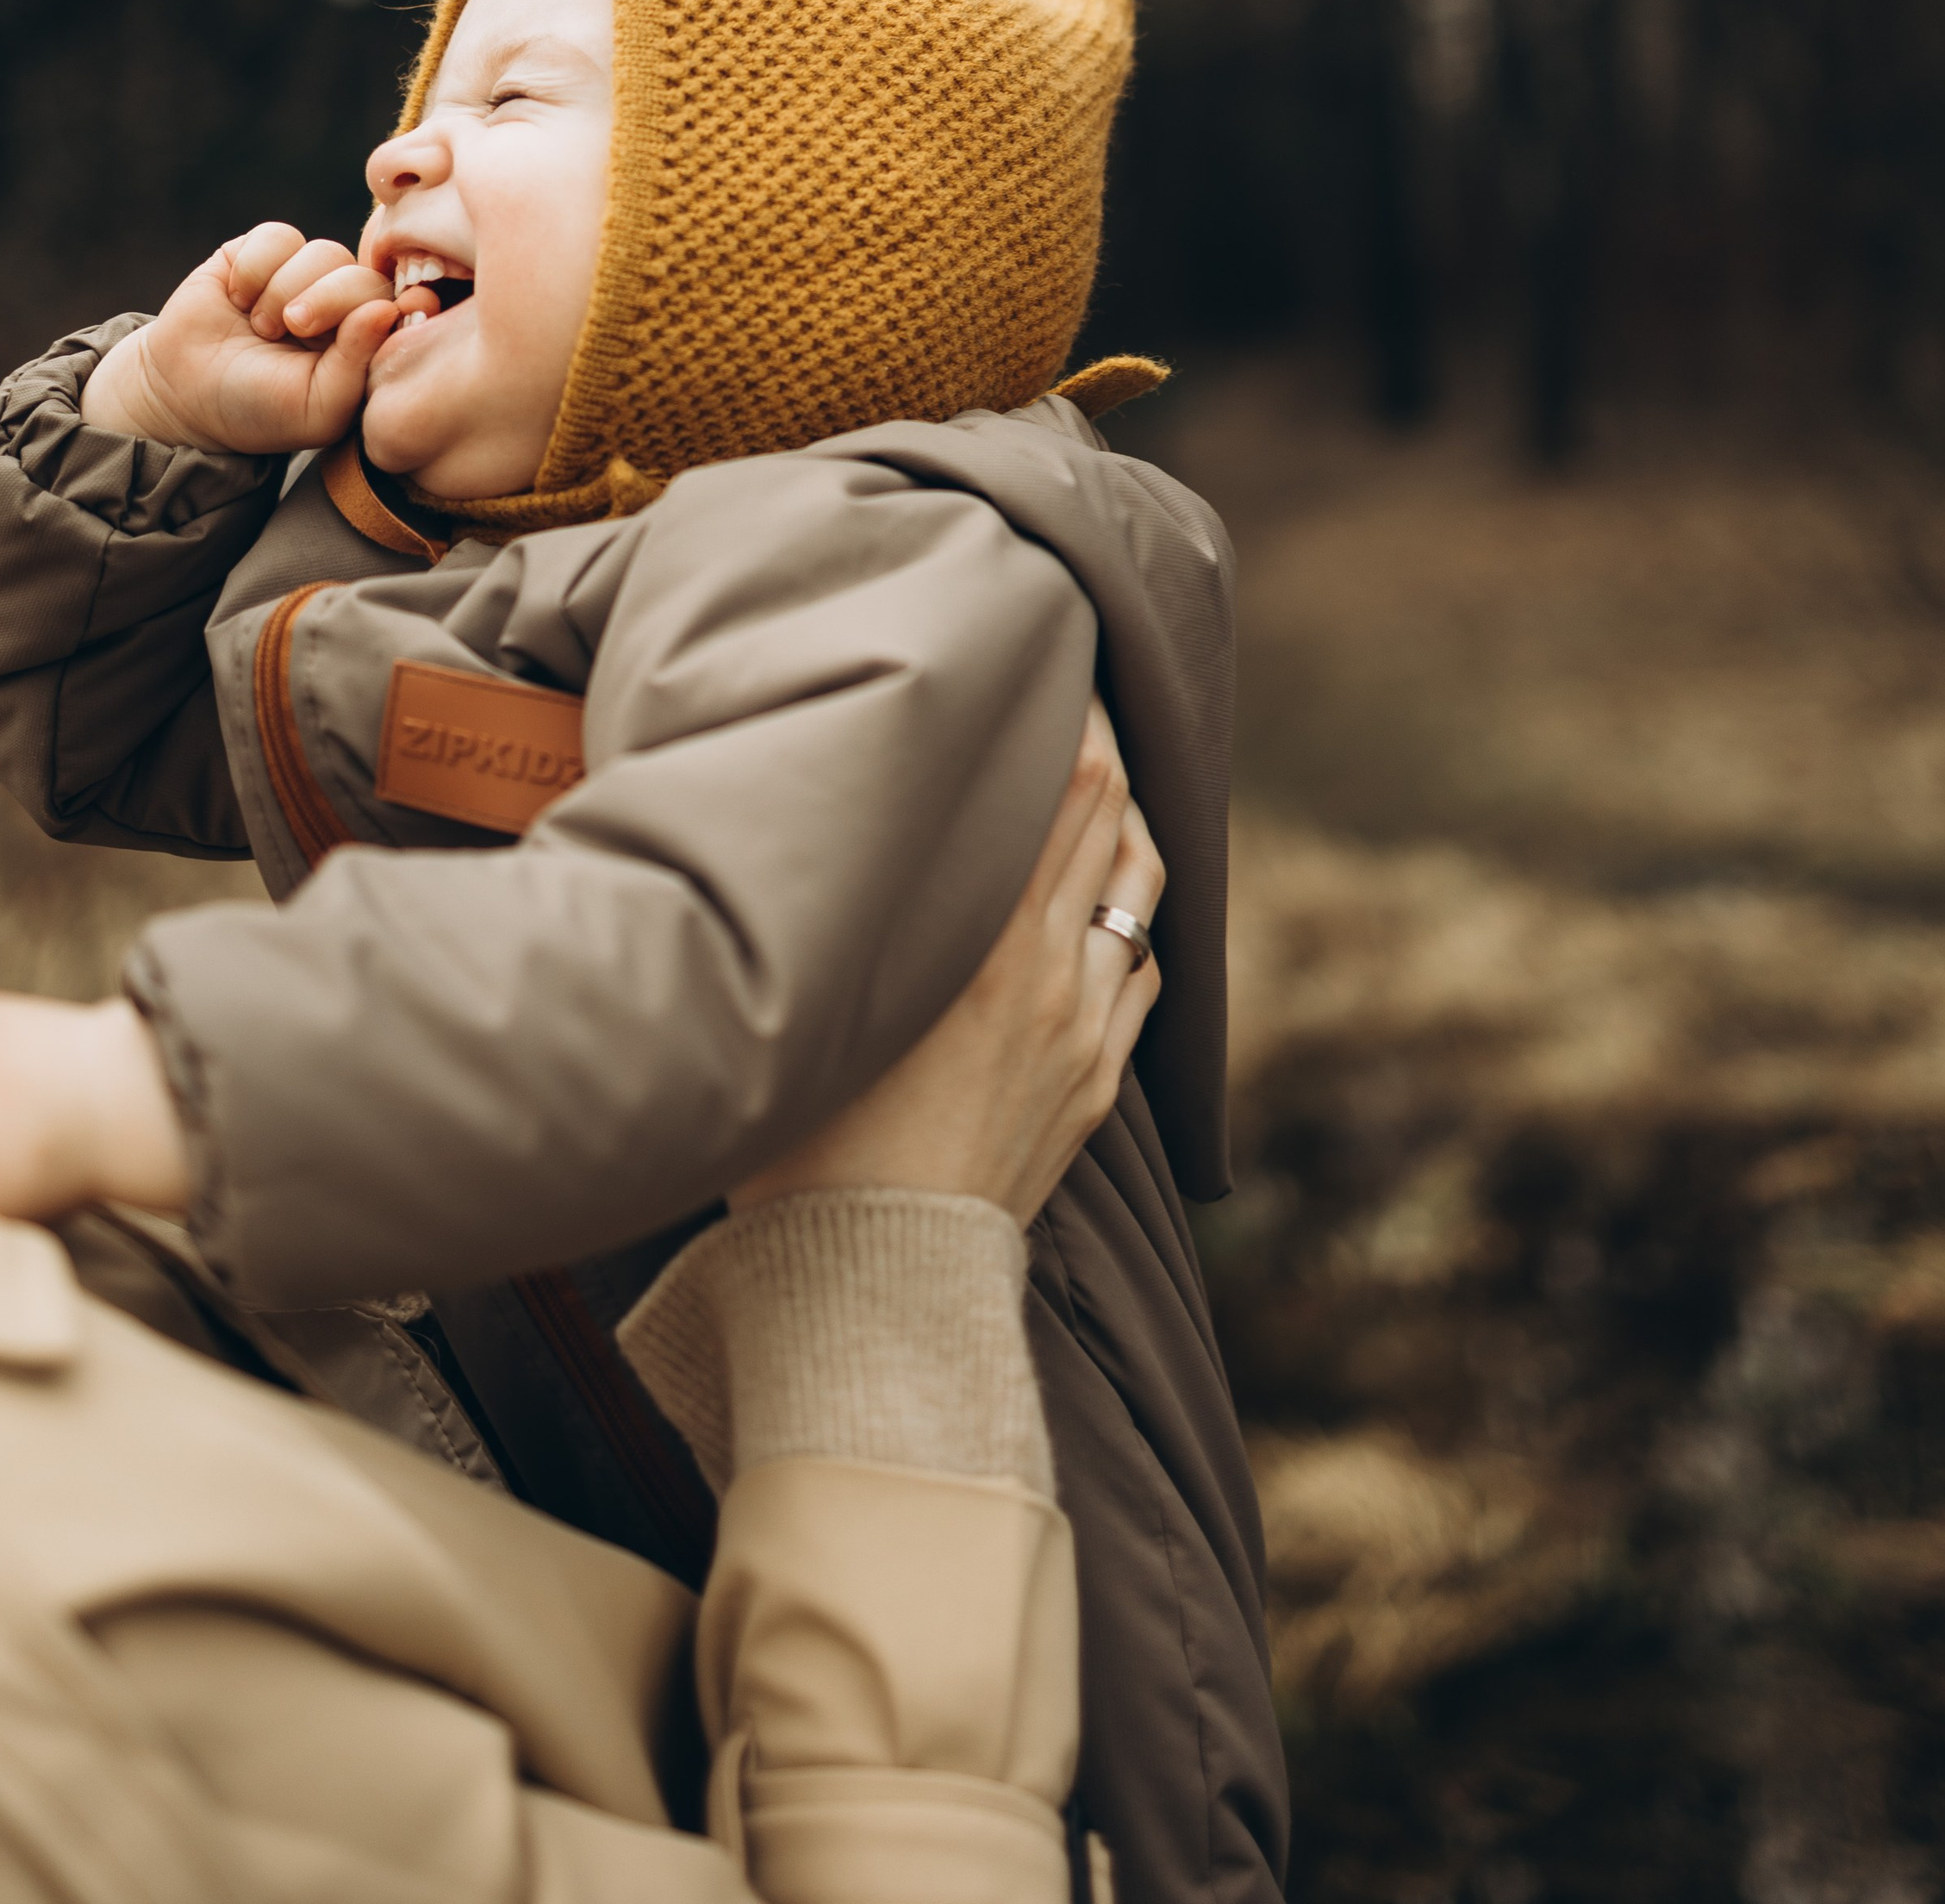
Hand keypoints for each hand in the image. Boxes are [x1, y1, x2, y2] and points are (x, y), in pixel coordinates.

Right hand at [81, 221, 398, 454]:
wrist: (183, 394)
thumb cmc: (260, 410)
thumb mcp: (317, 408)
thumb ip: (357, 364)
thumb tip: (386, 309)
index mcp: (365, 343)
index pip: (401, 306)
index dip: (401, 303)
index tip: (392, 312)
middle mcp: (341, 305)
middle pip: (363, 275)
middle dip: (329, 299)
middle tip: (293, 328)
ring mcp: (302, 275)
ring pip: (323, 252)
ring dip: (285, 290)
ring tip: (262, 326)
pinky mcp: (260, 253)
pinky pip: (277, 236)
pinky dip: (254, 267)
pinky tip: (238, 298)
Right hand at [734, 700, 1162, 1227]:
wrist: (873, 1280)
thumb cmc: (801, 1141)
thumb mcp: (816, 999)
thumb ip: (843, 905)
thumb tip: (823, 820)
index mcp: (981, 943)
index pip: (1066, 790)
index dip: (1076, 717)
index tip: (1056, 663)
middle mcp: (1049, 976)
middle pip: (1112, 821)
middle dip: (1103, 749)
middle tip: (1079, 694)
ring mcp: (1084, 1032)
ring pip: (1140, 891)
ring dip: (1127, 829)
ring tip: (1100, 787)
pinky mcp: (1095, 1084)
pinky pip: (1142, 971)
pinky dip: (1129, 920)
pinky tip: (1103, 907)